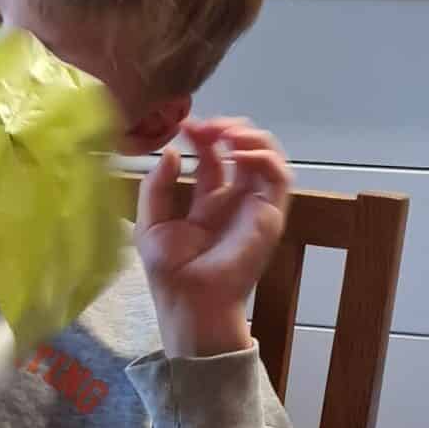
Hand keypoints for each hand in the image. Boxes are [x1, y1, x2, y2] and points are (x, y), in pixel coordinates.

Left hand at [136, 117, 290, 358]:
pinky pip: (279, 177)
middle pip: (242, 149)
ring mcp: (253, 205)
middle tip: (207, 126)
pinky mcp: (269, 214)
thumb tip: (171, 153)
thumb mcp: (150, 224)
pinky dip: (263, 157)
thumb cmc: (170, 273)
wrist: (190, 302)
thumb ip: (156, 187)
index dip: (202, 137)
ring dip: (250, 136)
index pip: (212, 157)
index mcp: (207, 201)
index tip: (185, 124)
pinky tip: (238, 154)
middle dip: (227, 129)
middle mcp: (234, 199)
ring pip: (267, 156)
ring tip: (226, 133)